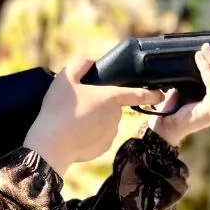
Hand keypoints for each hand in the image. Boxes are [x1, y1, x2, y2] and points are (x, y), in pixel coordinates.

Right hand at [25, 57, 165, 175]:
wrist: (51, 144)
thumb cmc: (59, 109)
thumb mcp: (66, 77)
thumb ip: (81, 64)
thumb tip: (91, 62)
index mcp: (111, 97)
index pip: (138, 94)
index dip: (151, 94)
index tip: (159, 94)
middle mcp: (116, 116)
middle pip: (113, 107)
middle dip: (101, 105)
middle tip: (79, 105)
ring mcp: (110, 133)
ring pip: (106, 122)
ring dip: (95, 120)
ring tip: (74, 120)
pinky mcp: (103, 148)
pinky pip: (99, 137)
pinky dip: (90, 135)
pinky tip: (75, 133)